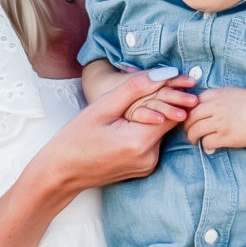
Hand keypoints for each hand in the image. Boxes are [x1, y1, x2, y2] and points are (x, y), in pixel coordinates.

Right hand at [39, 68, 195, 197]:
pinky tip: (132, 121)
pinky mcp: (144, 169)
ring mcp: (147, 166)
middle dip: (168, 102)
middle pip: (170, 122)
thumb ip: (136, 88)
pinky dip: (148, 128)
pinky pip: (153, 142)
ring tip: (141, 102)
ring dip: (157, 114)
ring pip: (162, 131)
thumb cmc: (75, 139)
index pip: (175, 112)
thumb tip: (167, 74)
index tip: (184, 79)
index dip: (178, 93)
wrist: (61, 172)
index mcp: (140, 142)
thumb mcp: (103, 106)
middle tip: (170, 85)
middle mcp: (149, 158)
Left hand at [183, 86, 245, 152]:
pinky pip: (206, 142)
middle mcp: (216, 107)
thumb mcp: (236, 93)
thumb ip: (221, 98)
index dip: (190, 110)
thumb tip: (209, 106)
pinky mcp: (225, 137)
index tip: (190, 116)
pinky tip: (207, 145)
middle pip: (191, 116)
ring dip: (192, 136)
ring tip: (193, 140)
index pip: (194, 101)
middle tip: (189, 130)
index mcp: (218, 94)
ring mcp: (220, 122)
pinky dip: (204, 145)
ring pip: (195, 130)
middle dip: (187, 124)